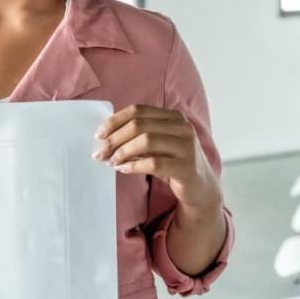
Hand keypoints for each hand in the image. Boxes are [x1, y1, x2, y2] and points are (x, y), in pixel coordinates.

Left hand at [93, 104, 220, 210]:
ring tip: (111, 162)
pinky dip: (134, 166)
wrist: (200, 188)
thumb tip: (105, 137)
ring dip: (122, 152)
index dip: (115, 121)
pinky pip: (154, 163)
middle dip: (115, 138)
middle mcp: (183, 128)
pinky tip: (123, 169)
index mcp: (174, 117)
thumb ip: (139, 135)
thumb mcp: (158, 143)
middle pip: (139, 125)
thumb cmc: (173, 162)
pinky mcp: (187, 167)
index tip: (99, 134)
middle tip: (100, 152)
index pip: (138, 110)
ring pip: (146, 141)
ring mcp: (187, 147)